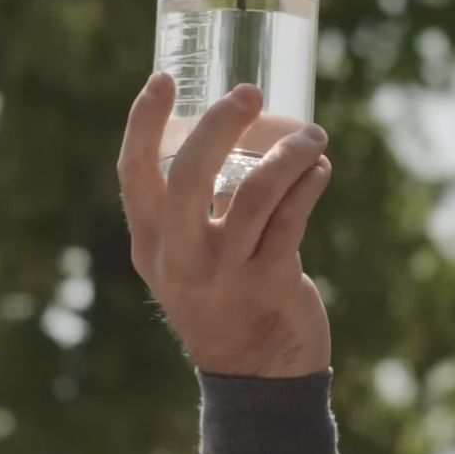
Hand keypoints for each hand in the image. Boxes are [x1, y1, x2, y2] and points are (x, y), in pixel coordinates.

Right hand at [117, 73, 331, 377]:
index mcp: (150, 244)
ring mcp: (224, 273)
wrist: (257, 375)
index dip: (144, 123)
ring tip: (313, 135)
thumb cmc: (225, 297)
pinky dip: (309, 186)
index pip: (133, 173)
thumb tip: (230, 135)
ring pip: (254, 195)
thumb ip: (196, 210)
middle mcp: (179, 258)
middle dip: (220, 125)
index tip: (163, 78)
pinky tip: (321, 168)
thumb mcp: (188, 261)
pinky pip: (292, 220)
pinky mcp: (270, 283)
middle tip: (250, 92)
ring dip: (288, 155)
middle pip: (189, 175)